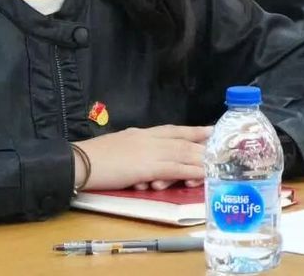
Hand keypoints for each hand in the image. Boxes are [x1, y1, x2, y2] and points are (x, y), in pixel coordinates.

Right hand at [72, 125, 211, 191]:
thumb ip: (134, 154)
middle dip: (204, 143)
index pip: (172, 130)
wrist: (79, 162)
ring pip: (183, 153)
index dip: (192, 130)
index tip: (209, 130)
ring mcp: (149, 151)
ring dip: (203, 158)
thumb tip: (145, 166)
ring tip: (220, 162)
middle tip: (224, 146)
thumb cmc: (93, 158)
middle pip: (182, 140)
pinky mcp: (148, 166)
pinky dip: (192, 171)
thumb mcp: (117, 149)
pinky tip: (204, 174)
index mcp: (140, 134)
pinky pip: (176, 168)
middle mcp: (148, 139)